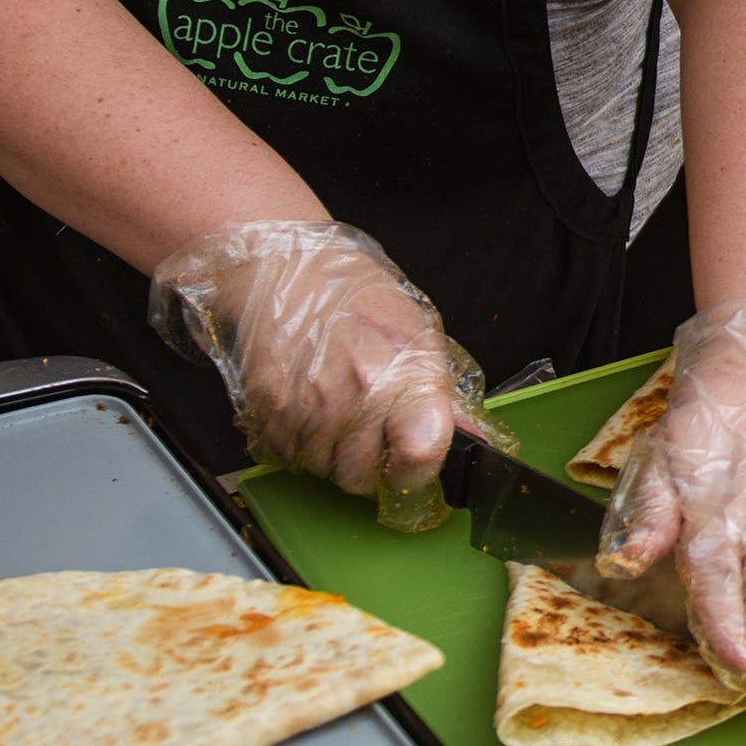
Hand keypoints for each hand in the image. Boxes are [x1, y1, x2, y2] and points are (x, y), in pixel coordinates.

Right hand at [148, 219, 483, 500]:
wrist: (288, 268)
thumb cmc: (358, 296)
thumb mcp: (418, 334)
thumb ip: (442, 394)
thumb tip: (475, 440)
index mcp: (405, 374)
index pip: (421, 453)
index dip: (417, 472)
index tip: (412, 465)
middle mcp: (358, 393)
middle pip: (362, 477)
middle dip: (368, 466)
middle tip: (367, 431)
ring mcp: (309, 404)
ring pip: (324, 471)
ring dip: (331, 455)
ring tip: (335, 410)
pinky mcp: (270, 408)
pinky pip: (289, 456)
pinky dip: (299, 444)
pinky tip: (308, 408)